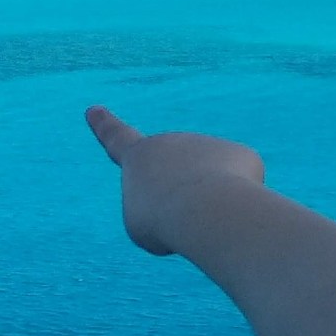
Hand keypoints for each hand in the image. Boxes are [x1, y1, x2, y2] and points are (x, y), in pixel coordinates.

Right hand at [86, 106, 265, 255]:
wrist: (204, 208)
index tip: (94, 110)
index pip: (117, 140)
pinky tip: (233, 204)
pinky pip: (241, 191)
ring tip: (206, 212)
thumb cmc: (164, 219)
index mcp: (138, 157)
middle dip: (183, 209)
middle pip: (178, 186)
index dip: (105, 127)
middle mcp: (173, 143)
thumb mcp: (147, 226)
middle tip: (179, 219)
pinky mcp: (240, 154)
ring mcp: (208, 145)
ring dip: (210, 211)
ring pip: (211, 193)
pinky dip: (239, 206)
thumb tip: (203, 196)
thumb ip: (168, 207)